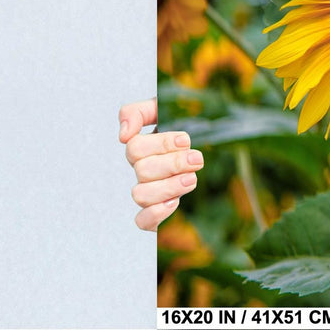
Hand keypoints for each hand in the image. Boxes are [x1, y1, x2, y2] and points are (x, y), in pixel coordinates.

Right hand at [119, 98, 202, 230]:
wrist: (206, 140)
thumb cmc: (180, 125)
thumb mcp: (162, 108)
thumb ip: (138, 112)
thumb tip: (123, 135)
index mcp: (141, 148)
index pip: (135, 148)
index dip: (161, 144)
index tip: (185, 140)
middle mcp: (141, 171)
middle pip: (142, 171)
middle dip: (173, 164)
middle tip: (196, 159)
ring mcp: (148, 192)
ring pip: (140, 195)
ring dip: (169, 186)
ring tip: (191, 178)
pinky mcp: (156, 213)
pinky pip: (142, 221)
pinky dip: (155, 213)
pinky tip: (174, 202)